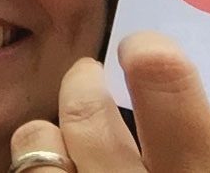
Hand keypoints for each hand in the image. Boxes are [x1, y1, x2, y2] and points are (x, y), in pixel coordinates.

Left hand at [10, 31, 209, 172]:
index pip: (173, 107)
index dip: (156, 65)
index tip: (149, 49)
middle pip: (88, 116)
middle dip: (85, 83)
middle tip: (92, 77)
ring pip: (39, 142)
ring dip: (52, 128)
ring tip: (71, 129)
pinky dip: (36, 164)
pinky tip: (60, 170)